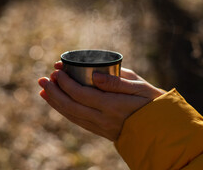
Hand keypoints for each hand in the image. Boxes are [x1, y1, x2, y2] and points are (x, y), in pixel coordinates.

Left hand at [38, 62, 164, 140]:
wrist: (160, 128)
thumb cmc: (151, 101)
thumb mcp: (139, 86)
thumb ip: (116, 81)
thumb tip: (94, 75)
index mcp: (112, 105)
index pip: (81, 93)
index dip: (66, 83)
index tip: (57, 71)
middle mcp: (103, 119)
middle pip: (71, 106)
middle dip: (54, 92)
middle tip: (42, 79)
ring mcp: (101, 127)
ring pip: (72, 115)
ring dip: (55, 102)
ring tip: (43, 90)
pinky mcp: (100, 130)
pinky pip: (78, 121)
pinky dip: (65, 111)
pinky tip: (58, 104)